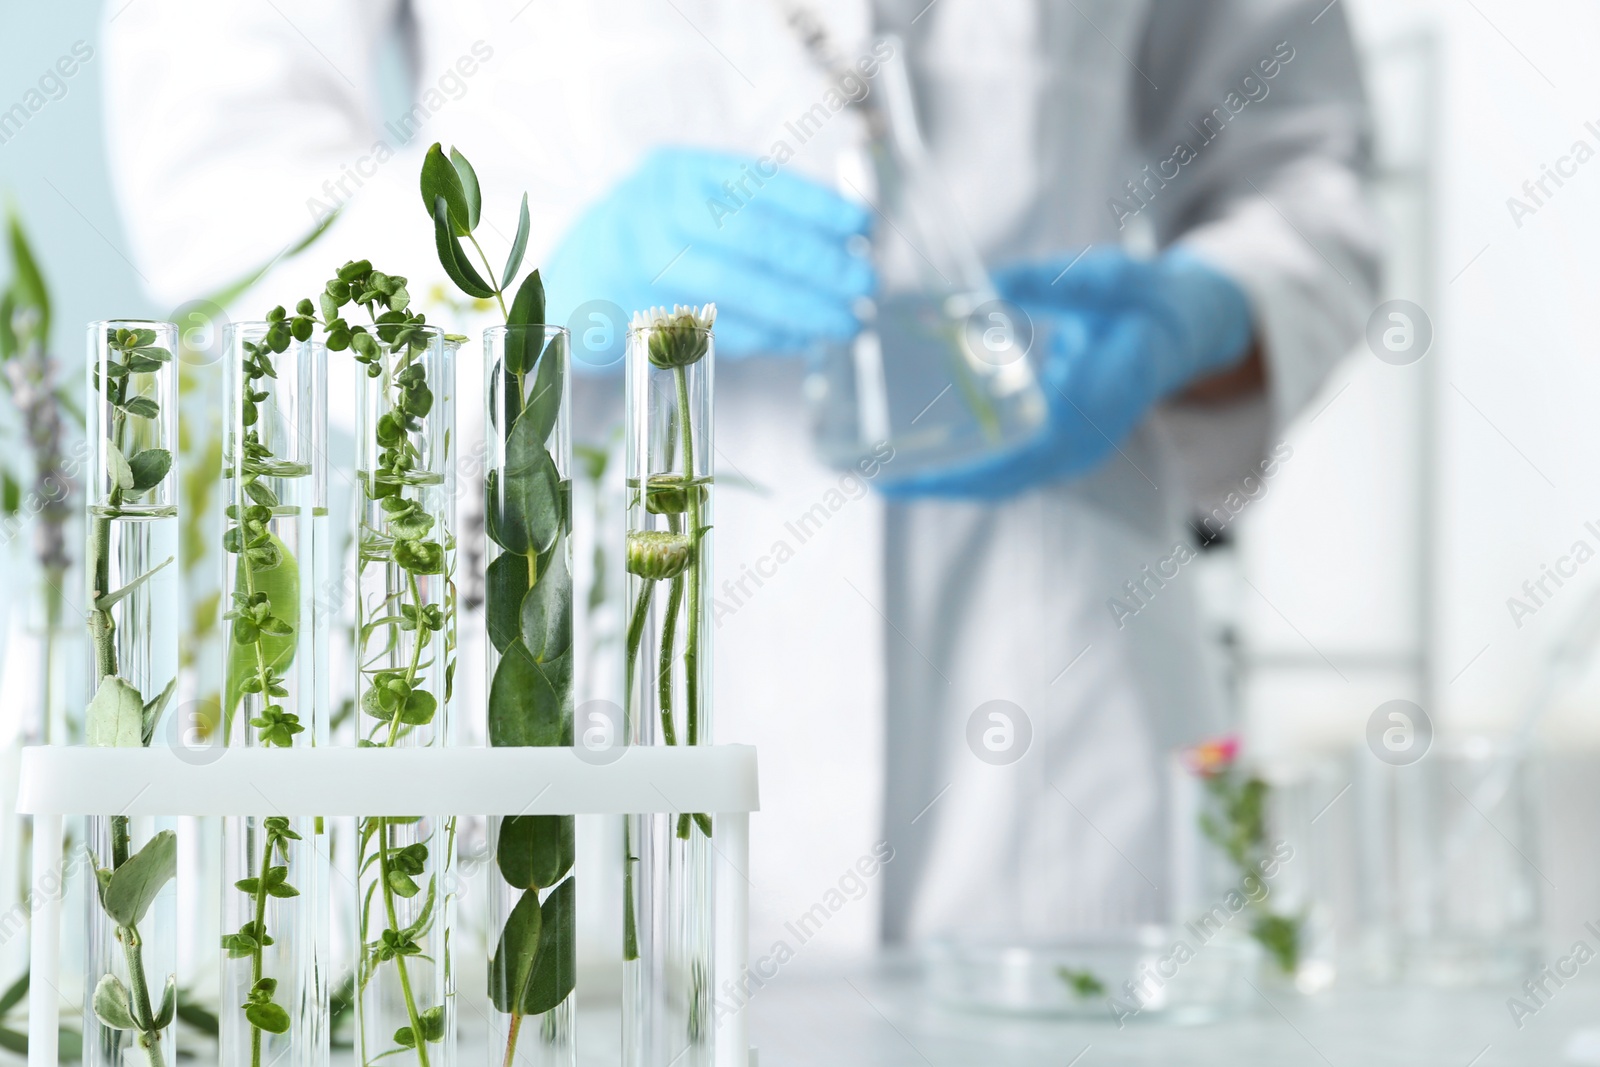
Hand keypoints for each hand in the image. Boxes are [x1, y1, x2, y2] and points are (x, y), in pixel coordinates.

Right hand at [544, 146, 874, 362]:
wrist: (577, 274)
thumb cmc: (658, 232)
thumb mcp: (695, 197)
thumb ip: (756, 208)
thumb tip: (846, 240)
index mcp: (678, 171)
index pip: (758, 184)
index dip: (816, 207)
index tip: (861, 228)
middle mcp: (655, 212)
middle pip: (750, 239)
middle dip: (817, 267)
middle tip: (862, 287)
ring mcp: (643, 269)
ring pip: (736, 291)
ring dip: (799, 312)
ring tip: (843, 323)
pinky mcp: (641, 319)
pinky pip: (717, 331)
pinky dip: (767, 337)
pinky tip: (800, 338)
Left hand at [880, 247, 1254, 499]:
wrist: (1184, 330)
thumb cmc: (1147, 300)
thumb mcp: (1111, 277)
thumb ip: (1054, 282)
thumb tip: (991, 285)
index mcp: (1098, 403)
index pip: (1026, 450)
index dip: (967, 467)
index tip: (914, 468)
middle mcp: (1082, 441)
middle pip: (1000, 480)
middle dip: (934, 483)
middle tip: (867, 474)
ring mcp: (1070, 451)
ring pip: (999, 481)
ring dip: (939, 481)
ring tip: (874, 472)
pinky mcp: (1056, 446)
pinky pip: (1004, 467)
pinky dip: (958, 467)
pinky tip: (912, 455)